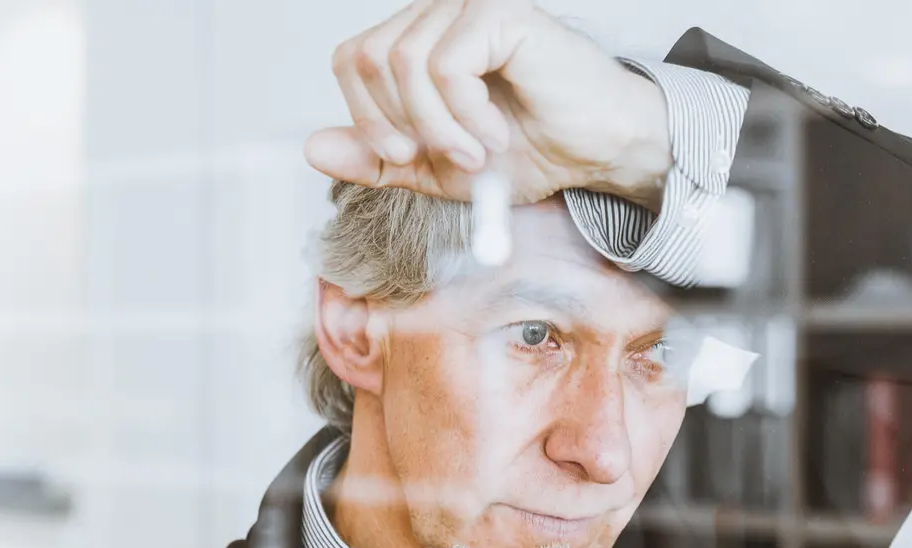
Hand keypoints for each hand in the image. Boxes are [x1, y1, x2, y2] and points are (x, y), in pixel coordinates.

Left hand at [305, 0, 671, 207]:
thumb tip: (311, 148)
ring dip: (437, 128)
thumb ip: (378, 160)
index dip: (365, 118)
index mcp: (419, 38)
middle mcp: (437, 13)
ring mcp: (465, 7)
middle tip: (445, 159)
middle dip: (397, 125)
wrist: (599, 149)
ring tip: (478, 151)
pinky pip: (445, 67)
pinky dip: (464, 116)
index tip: (405, 157)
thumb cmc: (532, 149)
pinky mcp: (497, 13)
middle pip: (367, 59)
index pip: (352, 61)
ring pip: (403, 64)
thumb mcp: (437, 167)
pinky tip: (496, 133)